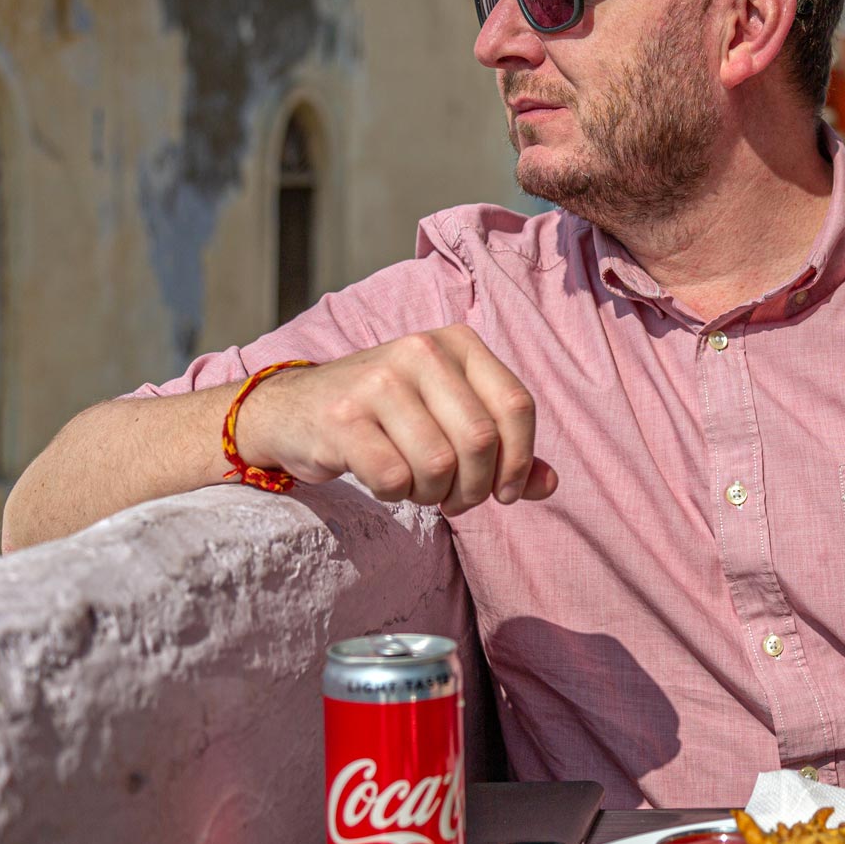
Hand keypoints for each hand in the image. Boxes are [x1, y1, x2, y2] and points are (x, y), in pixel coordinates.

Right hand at [231, 326, 557, 515]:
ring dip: (433, 493)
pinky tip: (384, 480)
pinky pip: (395, 479)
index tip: (505, 492)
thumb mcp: (450, 416)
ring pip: (439, 464)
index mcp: (457, 342)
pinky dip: (397, 495)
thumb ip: (504, 449)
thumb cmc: (387, 416)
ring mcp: (378, 380)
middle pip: (480, 441)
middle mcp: (421, 350)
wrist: (295, 410)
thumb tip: (549, 485)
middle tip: (456, 500)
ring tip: (418, 486)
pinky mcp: (342, 417)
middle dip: (475, 488)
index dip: (519, 460)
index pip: (516, 405)